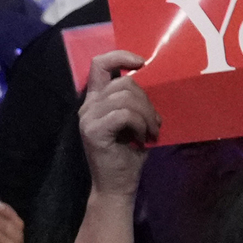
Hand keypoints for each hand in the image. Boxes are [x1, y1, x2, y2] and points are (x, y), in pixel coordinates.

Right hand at [78, 52, 158, 200]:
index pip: (99, 64)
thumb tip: (153, 78)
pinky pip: (124, 114)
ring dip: (146, 114)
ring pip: (126, 97)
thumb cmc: (129, 153)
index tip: (142, 62)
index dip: (120, 56)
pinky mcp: (93, 131)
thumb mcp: (134, 120)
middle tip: (154, 121)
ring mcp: (88, 118)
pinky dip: (139, 123)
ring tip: (151, 130)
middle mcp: (88, 106)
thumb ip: (134, 100)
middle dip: (147, 100)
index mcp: (96, 99)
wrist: (117, 186)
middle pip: (124, 83)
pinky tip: (142, 137)